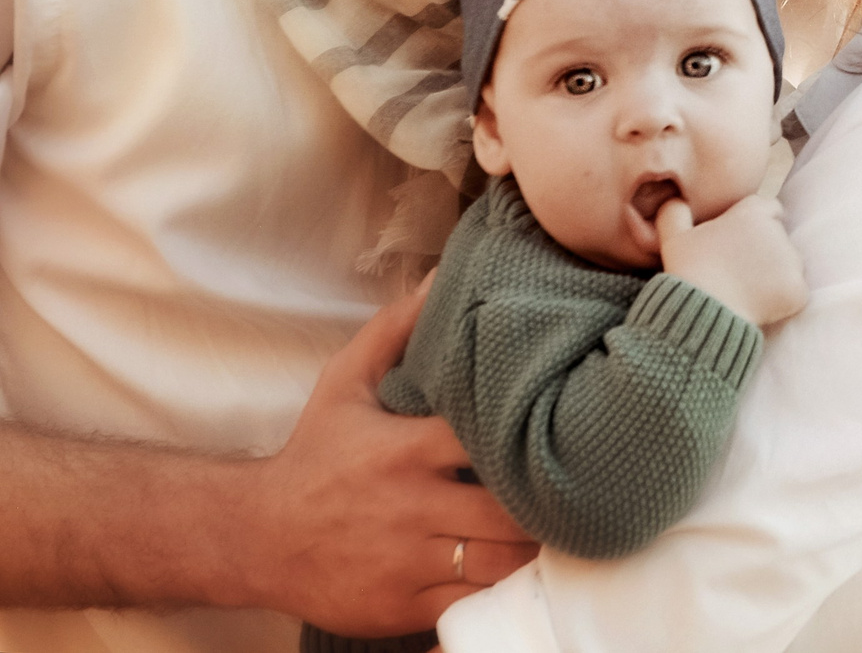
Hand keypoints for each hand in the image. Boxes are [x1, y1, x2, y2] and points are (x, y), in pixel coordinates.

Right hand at [244, 277, 537, 636]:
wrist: (253, 538)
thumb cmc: (314, 454)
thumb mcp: (345, 382)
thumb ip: (397, 328)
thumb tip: (444, 274)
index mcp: (406, 449)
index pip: (493, 441)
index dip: (539, 438)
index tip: (572, 429)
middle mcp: (410, 508)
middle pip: (512, 512)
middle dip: (554, 504)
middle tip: (587, 488)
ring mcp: (407, 562)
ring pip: (501, 564)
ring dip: (539, 549)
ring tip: (568, 528)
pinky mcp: (402, 607)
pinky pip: (472, 603)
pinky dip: (503, 589)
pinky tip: (524, 568)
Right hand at [658, 195, 808, 326]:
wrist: (703, 313)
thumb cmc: (689, 272)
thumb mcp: (673, 238)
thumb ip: (675, 212)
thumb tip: (675, 200)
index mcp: (753, 213)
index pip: (768, 208)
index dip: (755, 223)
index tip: (741, 241)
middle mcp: (778, 232)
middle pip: (778, 237)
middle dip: (765, 251)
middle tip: (739, 271)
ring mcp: (791, 262)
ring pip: (789, 264)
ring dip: (774, 275)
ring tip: (745, 290)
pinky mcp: (798, 290)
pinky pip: (795, 292)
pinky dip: (782, 300)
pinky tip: (757, 306)